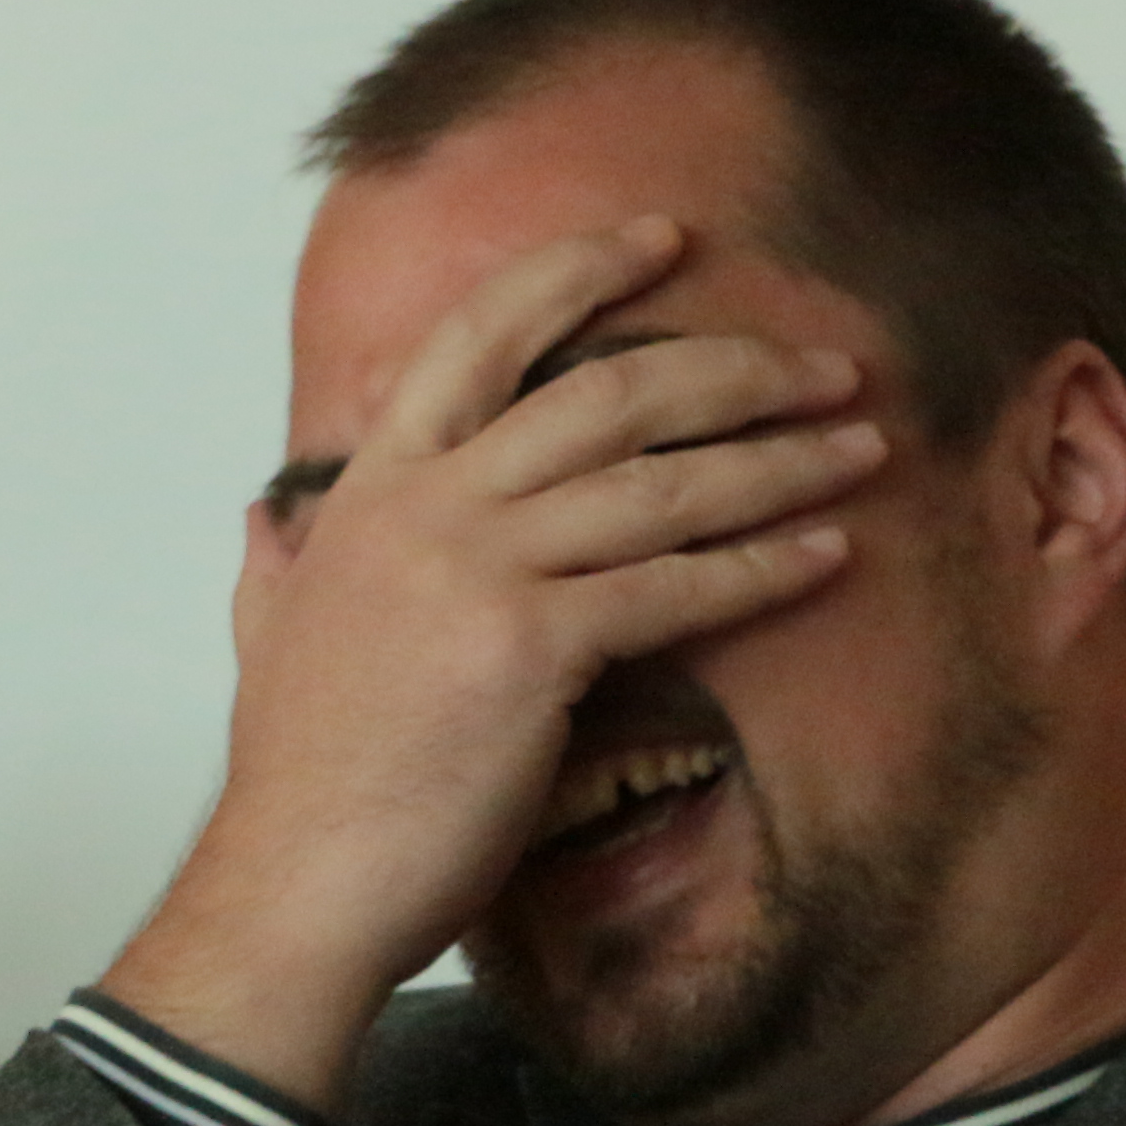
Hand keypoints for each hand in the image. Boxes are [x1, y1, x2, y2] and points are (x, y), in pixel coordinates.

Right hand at [102, 216, 883, 1110]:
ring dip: (778, 459)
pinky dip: (764, 566)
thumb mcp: (268, 642)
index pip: (474, 338)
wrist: (294, 883)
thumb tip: (264, 518)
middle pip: (602, 391)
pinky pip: (677, 586)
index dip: (575, 274)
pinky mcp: (531, 648)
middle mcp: (425, 512)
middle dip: (730, 365)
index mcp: (367, 496)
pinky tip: (827, 554)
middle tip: (821, 362)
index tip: (664, 241)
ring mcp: (477, 573)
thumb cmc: (300, 781)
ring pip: (659, 481)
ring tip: (860, 446)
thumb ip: (277, 566)